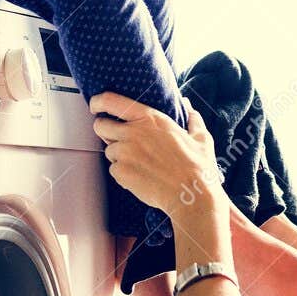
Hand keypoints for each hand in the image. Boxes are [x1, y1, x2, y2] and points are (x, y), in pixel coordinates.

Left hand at [90, 93, 221, 221]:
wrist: (191, 194)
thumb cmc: (197, 167)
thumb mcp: (200, 138)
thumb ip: (192, 118)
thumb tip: (188, 106)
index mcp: (150, 118)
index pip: (111, 101)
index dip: (98, 102)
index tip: (96, 106)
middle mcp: (133, 132)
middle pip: (100, 125)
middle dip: (104, 131)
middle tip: (116, 138)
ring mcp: (125, 152)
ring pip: (108, 150)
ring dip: (118, 156)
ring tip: (139, 164)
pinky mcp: (121, 172)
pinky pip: (113, 170)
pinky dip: (123, 174)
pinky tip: (140, 176)